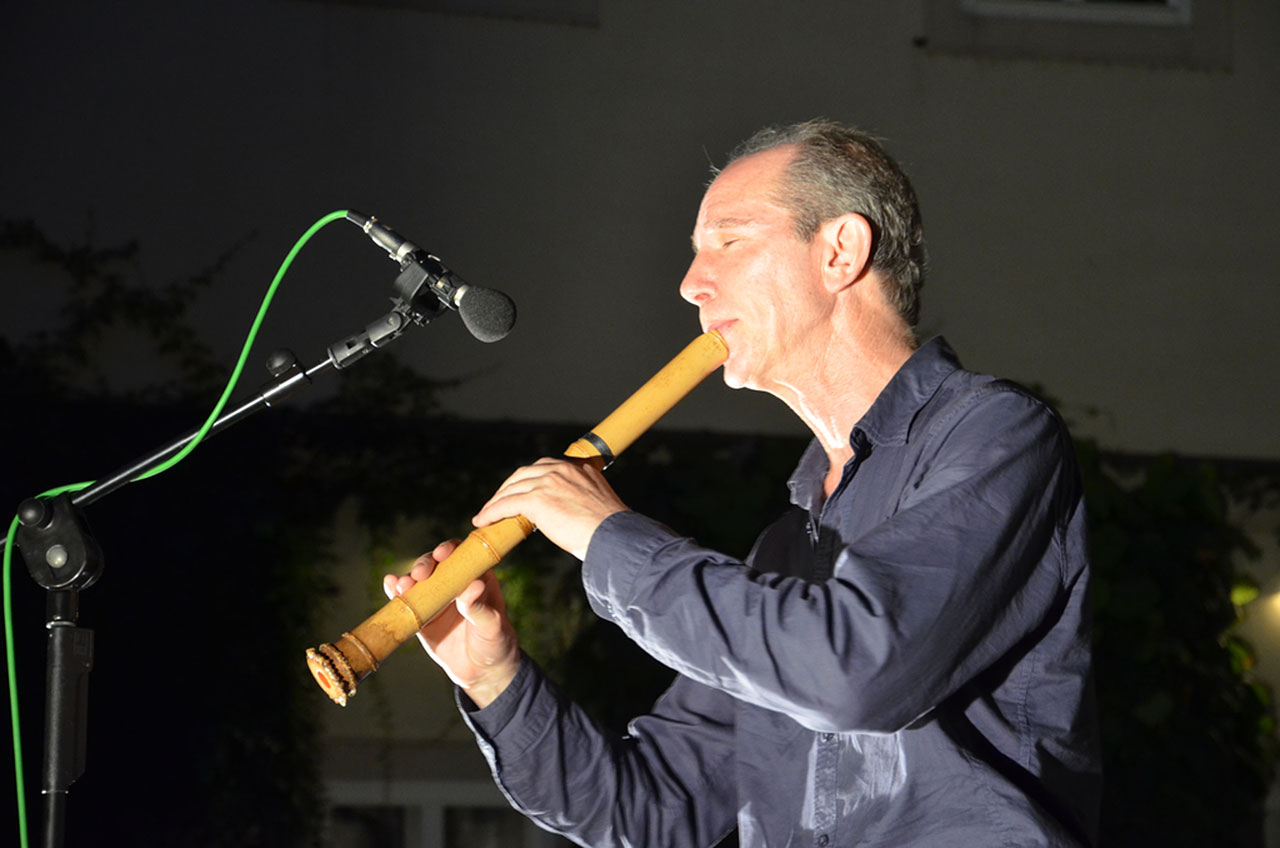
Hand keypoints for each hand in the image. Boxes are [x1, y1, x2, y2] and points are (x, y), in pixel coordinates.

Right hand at [382, 539, 519, 707]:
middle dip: (425, 564)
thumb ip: (480, 608)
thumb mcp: (492, 626)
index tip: (442, 554)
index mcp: (477, 577)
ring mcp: (435, 598)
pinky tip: (389, 585)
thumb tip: (473, 586)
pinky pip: (406, 602)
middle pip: (435, 564)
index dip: (450, 549)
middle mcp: (454, 583)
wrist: (481, 672)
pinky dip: (395, 592)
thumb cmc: (495, 643)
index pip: (462, 555)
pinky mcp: (421, 616)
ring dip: (408, 579)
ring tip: (403, 586)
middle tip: (420, 574)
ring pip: (418, 581)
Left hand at [472, 457, 627, 559]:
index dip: (526, 479)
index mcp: (576, 467)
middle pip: (523, 473)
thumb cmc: (610, 528)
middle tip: (498, 502)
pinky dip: (492, 511)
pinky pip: (507, 504)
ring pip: (512, 488)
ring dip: (496, 501)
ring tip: (486, 514)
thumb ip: (581, 498)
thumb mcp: (597, 502)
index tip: (519, 490)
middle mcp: (560, 469)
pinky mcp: (537, 499)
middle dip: (507, 487)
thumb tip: (572, 513)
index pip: (543, 467)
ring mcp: (548, 482)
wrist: (614, 536)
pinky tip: (483, 520)